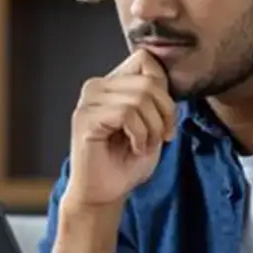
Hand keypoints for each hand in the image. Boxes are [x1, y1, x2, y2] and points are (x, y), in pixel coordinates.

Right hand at [67, 49, 176, 206]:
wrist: (105, 193)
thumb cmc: (127, 161)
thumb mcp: (152, 123)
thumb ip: (156, 97)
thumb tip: (165, 77)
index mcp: (112, 83)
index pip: (146, 60)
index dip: (164, 90)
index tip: (167, 120)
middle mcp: (96, 86)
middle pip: (148, 81)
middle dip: (165, 113)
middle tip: (162, 138)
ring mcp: (88, 101)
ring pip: (140, 98)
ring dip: (153, 128)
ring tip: (145, 146)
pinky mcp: (85, 118)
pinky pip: (127, 113)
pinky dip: (140, 135)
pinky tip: (135, 149)